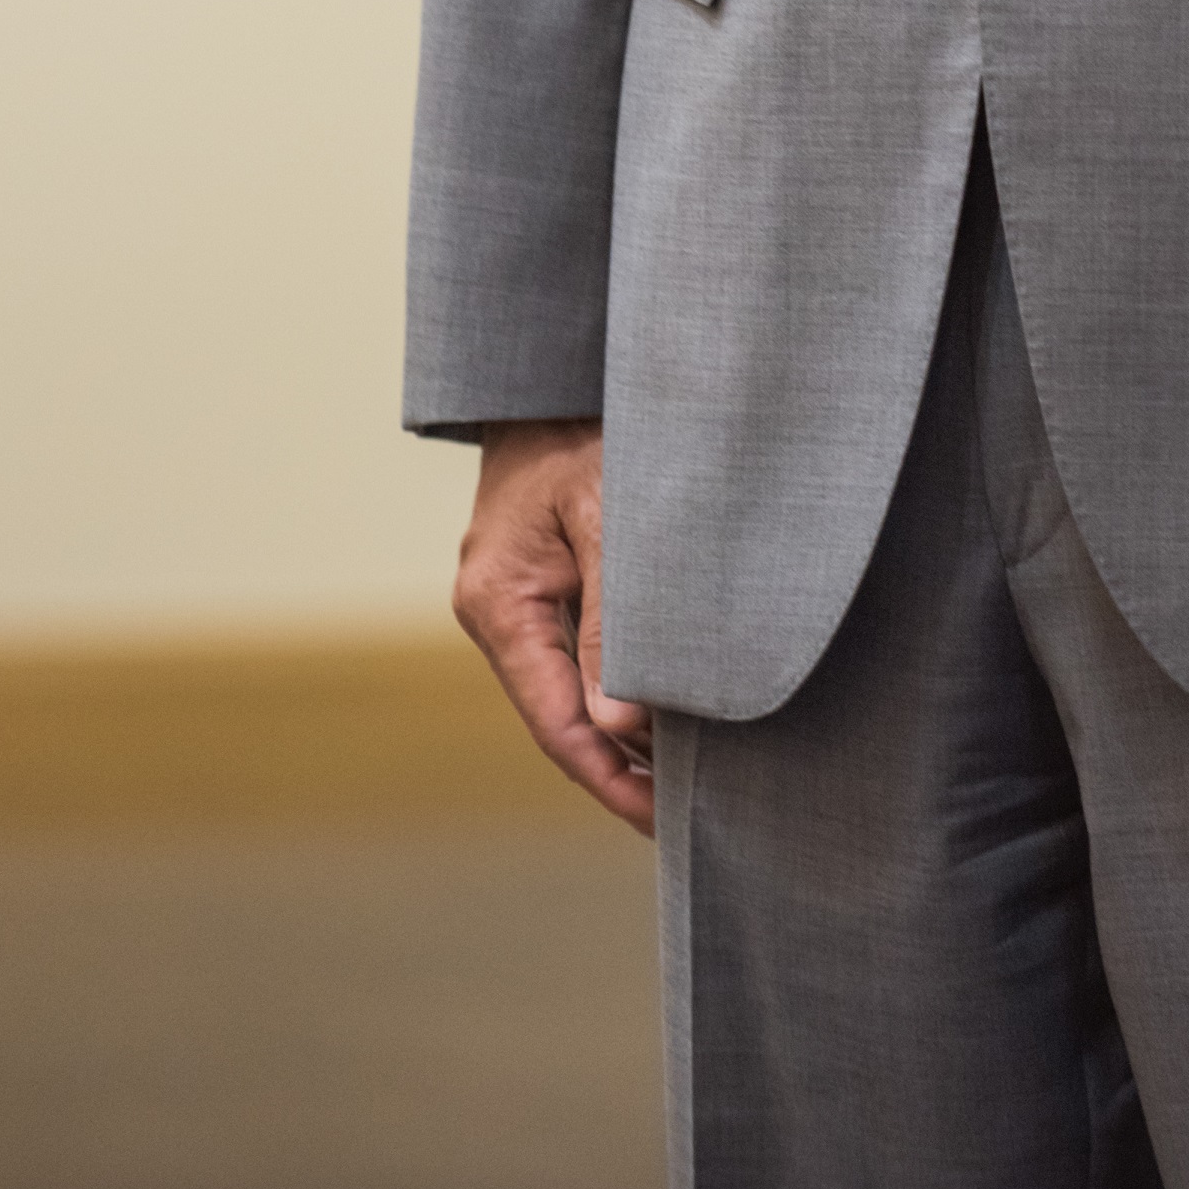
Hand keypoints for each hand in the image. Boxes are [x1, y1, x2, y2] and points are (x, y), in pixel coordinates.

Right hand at [455, 417, 656, 834]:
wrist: (552, 368)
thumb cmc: (585, 426)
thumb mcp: (608, 515)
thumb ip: (613, 618)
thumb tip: (621, 723)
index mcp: (499, 602)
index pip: (555, 720)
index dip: (608, 777)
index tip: (659, 820)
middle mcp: (497, 609)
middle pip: (561, 714)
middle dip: (621, 765)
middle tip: (690, 814)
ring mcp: (514, 597)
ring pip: (571, 686)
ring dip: (624, 727)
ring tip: (691, 774)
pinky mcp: (539, 580)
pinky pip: (576, 650)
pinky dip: (619, 682)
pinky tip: (665, 702)